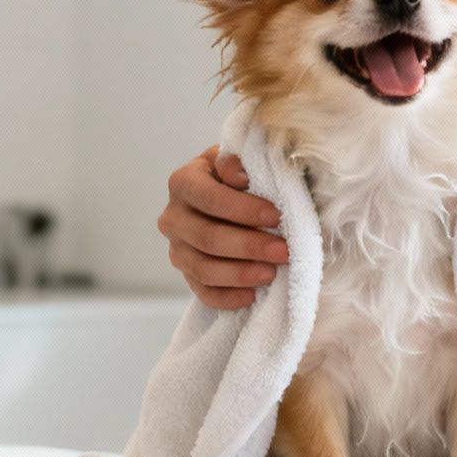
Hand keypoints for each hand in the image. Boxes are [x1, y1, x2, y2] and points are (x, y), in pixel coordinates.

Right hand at [157, 145, 288, 309]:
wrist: (233, 197)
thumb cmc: (244, 175)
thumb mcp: (243, 159)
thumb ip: (241, 161)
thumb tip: (239, 175)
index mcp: (184, 181)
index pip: (210, 198)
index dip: (244, 209)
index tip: (277, 216)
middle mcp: (173, 216)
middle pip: (207, 237)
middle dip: (249, 246)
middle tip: (284, 251)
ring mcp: (177, 248)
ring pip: (203, 269)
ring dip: (240, 274)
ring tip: (272, 273)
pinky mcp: (187, 274)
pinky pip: (203, 292)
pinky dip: (227, 297)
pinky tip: (252, 295)